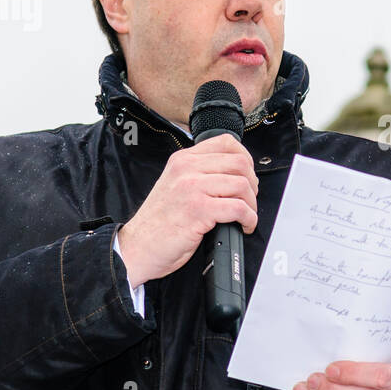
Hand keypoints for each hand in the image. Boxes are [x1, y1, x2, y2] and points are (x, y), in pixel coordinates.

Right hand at [116, 133, 258, 285]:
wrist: (137, 246)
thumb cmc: (158, 222)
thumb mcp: (175, 185)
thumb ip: (199, 174)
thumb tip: (234, 174)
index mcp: (183, 160)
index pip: (226, 143)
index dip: (245, 159)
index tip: (247, 176)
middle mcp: (187, 169)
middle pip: (240, 163)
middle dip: (252, 184)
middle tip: (248, 200)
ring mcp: (193, 188)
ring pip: (242, 185)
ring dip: (251, 204)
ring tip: (246, 216)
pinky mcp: (199, 210)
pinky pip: (238, 208)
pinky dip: (249, 219)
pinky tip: (244, 226)